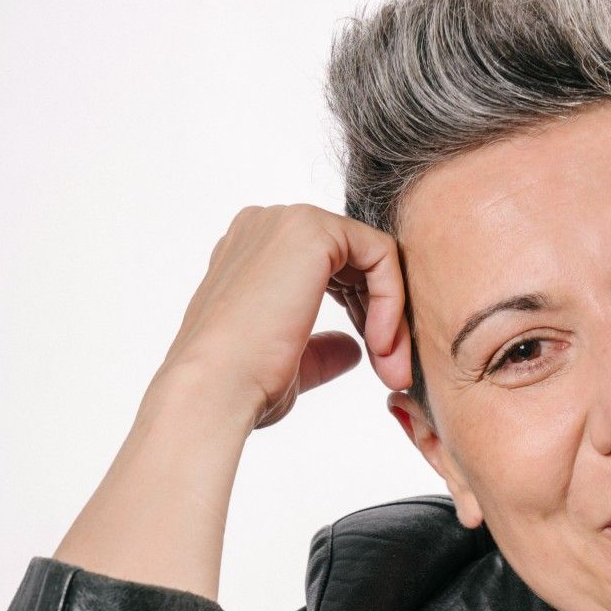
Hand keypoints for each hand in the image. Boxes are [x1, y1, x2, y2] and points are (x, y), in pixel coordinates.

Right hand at [156, 202, 413, 431]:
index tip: (377, 363)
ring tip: (390, 367)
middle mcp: (266, 228)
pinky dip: (392, 299)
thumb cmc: (240, 382)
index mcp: (252, 254)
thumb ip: (321, 349)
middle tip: (394, 371)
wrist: (216, 388)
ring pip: (371, 257)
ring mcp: (286, 222)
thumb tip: (352, 349)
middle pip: (354, 261)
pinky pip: (379, 254)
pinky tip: (381, 343)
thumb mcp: (290, 361)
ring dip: (391, 315)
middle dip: (382, 317)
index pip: (330, 271)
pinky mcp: (312, 229)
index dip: (362, 315)